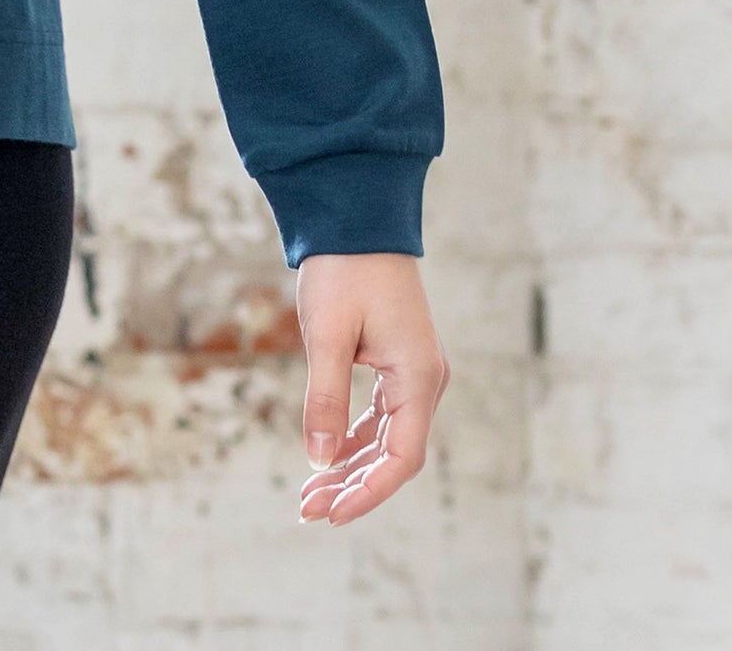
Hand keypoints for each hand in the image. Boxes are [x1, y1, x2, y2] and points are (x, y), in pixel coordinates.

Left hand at [295, 251, 448, 524]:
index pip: (401, 457)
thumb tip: (320, 460)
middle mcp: (423, 380)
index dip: (368, 492)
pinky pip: (380, 416)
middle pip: (393, 454)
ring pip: (386, 437)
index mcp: (417, 377)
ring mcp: (413, 371)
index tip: (332, 514)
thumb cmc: (343, 269)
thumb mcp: (327, 334)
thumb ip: (326, 398)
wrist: (356, 216)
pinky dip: (354, 437)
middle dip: (353, 485)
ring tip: (310, 492)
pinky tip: (327, 455)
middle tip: (308, 509)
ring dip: (351, 465)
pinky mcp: (397, 361)